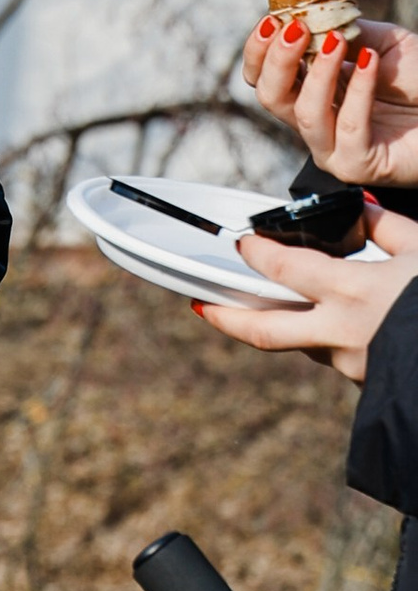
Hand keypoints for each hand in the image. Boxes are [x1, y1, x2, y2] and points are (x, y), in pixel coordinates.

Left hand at [197, 204, 417, 381]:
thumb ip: (388, 229)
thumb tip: (364, 210)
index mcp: (352, 292)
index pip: (285, 269)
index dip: (257, 253)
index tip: (241, 244)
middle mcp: (341, 333)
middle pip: (265, 331)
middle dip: (227, 318)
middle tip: (202, 307)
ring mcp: (350, 363)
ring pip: (302, 342)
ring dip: (285, 325)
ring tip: (264, 307)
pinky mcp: (364, 379)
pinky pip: (334, 353)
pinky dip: (328, 336)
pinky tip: (340, 323)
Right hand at [241, 13, 417, 187]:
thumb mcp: (384, 43)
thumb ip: (350, 30)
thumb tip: (317, 13)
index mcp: (315, 91)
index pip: (265, 77)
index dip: (260, 50)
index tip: (273, 20)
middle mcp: (318, 121)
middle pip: (270, 97)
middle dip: (276, 61)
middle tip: (293, 29)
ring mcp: (334, 147)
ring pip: (305, 114)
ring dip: (318, 73)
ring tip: (337, 42)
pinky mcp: (359, 163)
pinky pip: (348, 127)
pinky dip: (358, 90)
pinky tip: (369, 62)